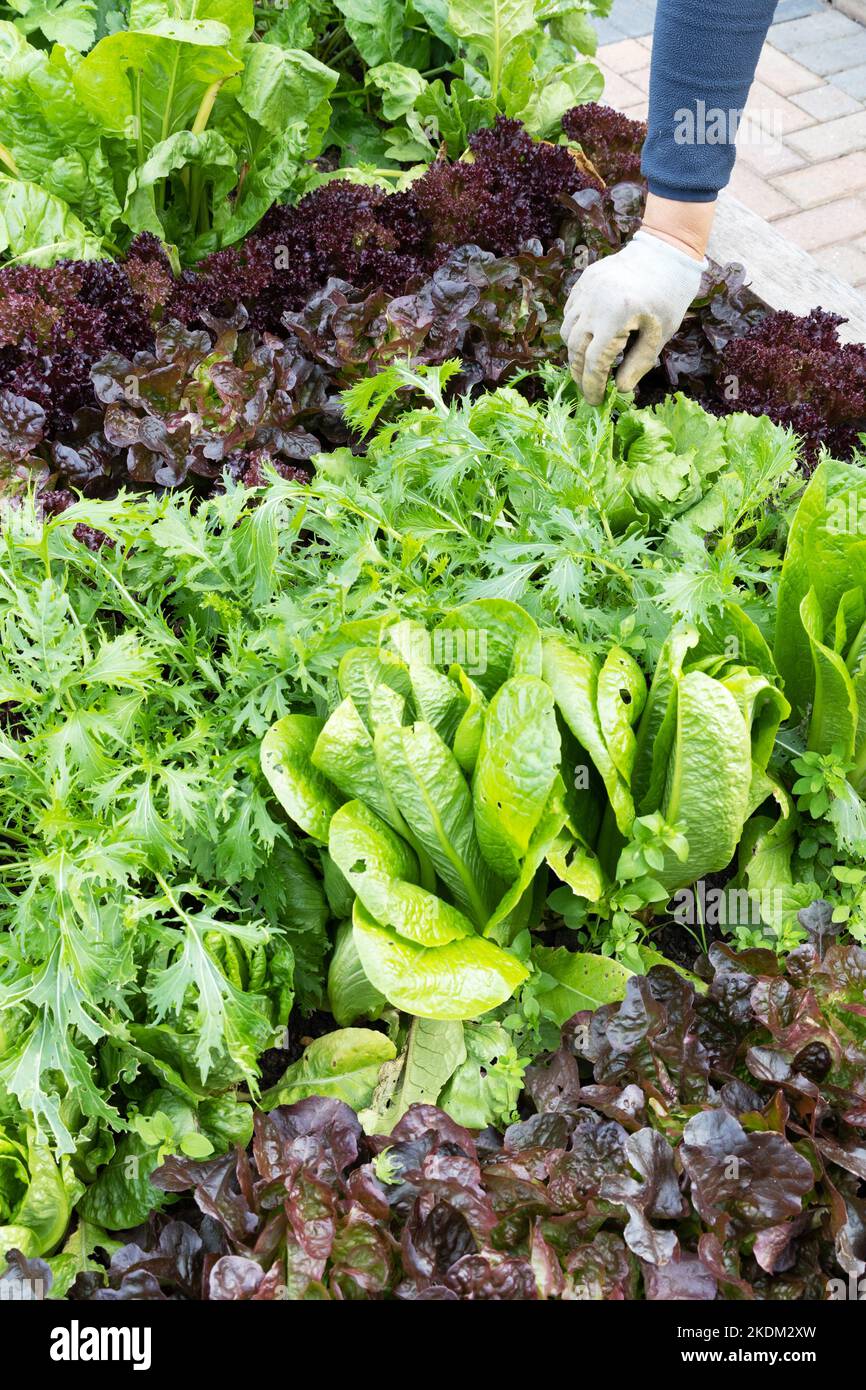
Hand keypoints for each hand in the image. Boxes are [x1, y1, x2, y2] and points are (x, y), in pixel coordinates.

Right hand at [560, 230, 706, 404]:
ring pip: (567, 332)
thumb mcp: (660, 334)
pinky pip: (570, 314)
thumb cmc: (669, 295)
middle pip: (575, 350)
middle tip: (589, 389)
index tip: (595, 402)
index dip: (592, 386)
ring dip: (575, 354)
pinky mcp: (583, 282)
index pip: (594, 363)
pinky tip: (588, 339)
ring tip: (587, 366)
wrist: (665, 250)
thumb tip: (620, 390)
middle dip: (580, 375)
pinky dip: (575, 331)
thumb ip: (638, 364)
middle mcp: (594, 304)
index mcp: (616, 317)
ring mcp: (585, 291)